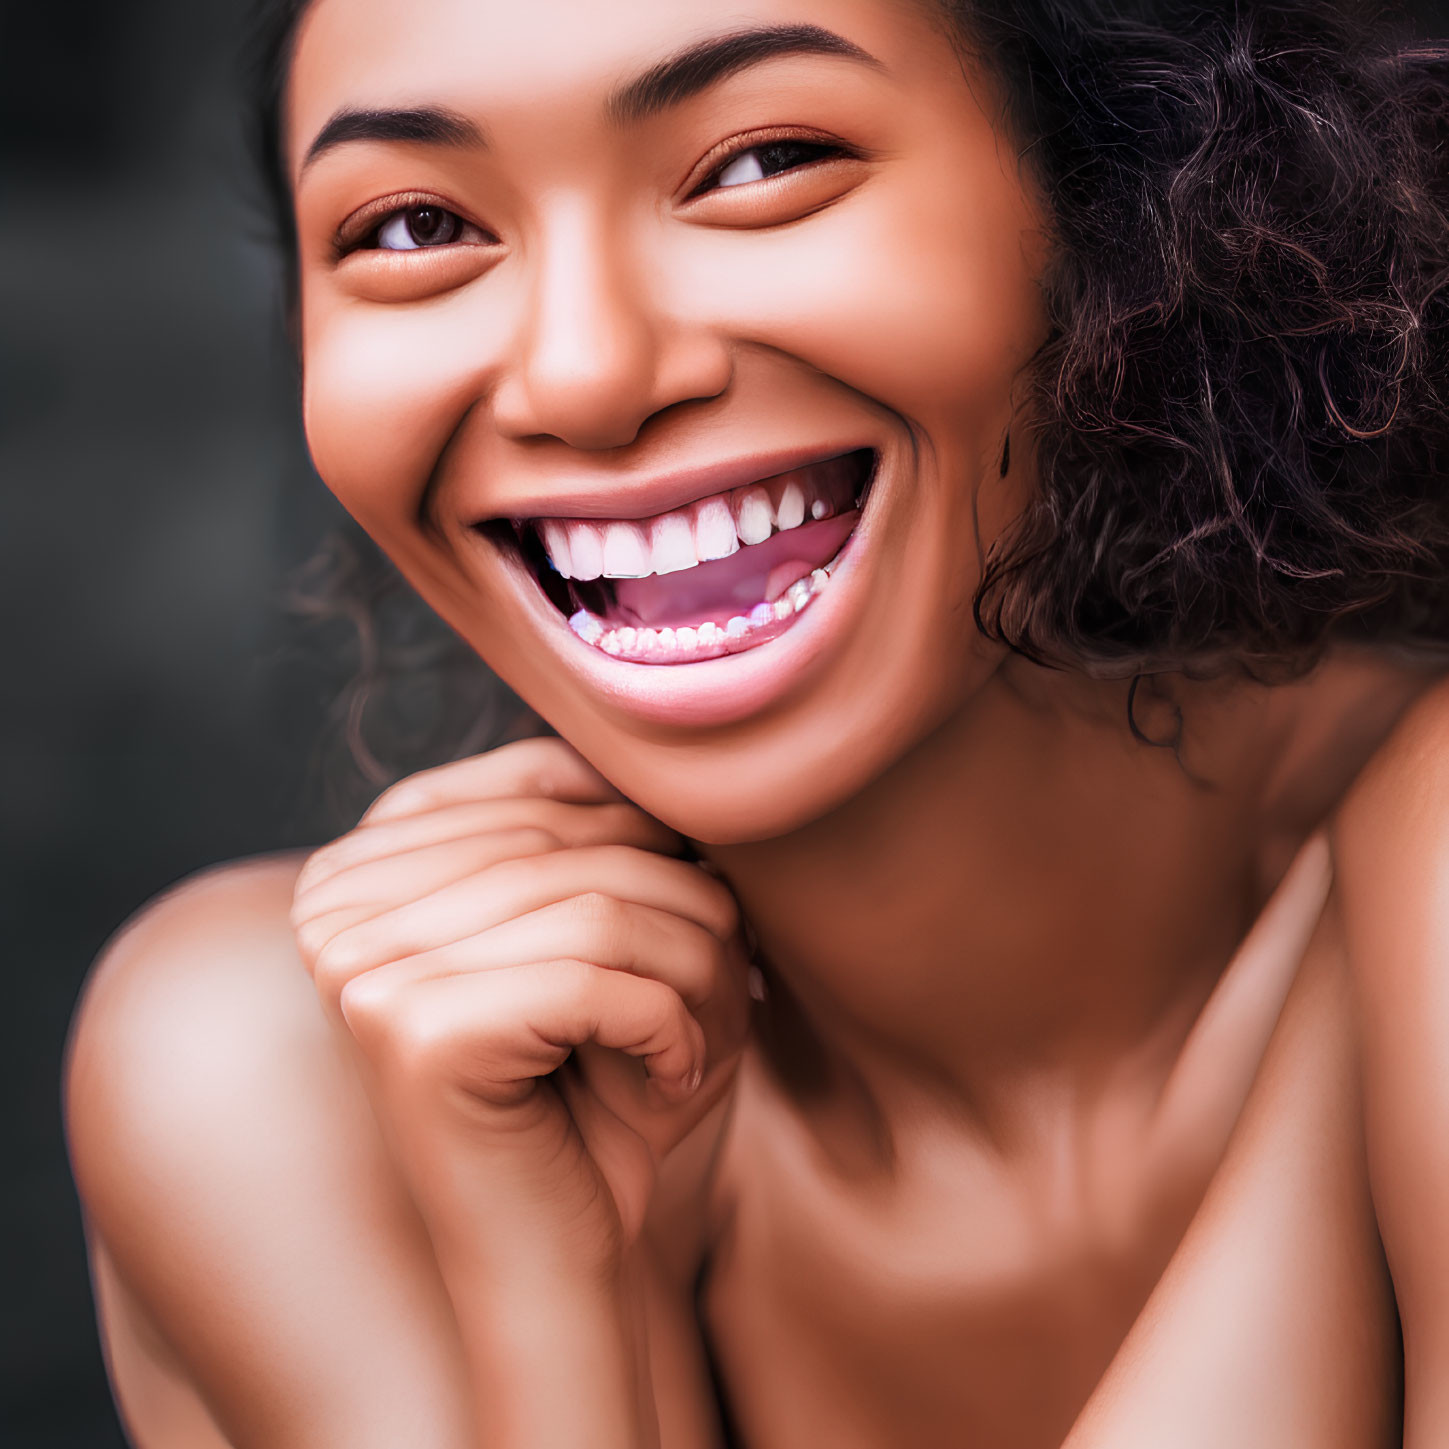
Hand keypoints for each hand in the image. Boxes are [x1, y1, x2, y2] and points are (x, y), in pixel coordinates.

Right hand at [290, 737, 750, 1274]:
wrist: (562, 1253)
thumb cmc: (593, 1088)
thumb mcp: (596, 933)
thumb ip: (594, 832)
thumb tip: (655, 759)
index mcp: (365, 863)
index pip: (537, 782)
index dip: (645, 826)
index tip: (696, 895)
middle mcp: (338, 904)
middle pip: (574, 841)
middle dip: (686, 905)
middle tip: (732, 976)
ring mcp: (362, 967)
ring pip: (600, 906)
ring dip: (695, 971)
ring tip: (706, 1030)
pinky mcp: (414, 1032)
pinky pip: (598, 980)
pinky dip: (673, 1026)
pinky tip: (673, 1075)